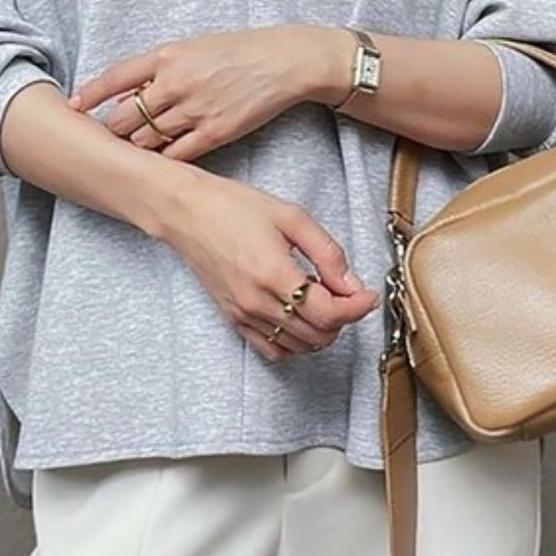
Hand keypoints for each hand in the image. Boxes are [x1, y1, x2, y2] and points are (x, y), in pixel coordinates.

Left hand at [67, 23, 353, 160]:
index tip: (72, 106)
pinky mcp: (214, 133)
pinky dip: (163, 159)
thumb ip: (162, 66)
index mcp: (168, 55)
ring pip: (146, 139)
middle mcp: (175, 82)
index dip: (90, 94)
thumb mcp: (195, 46)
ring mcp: (193, 110)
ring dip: (136, 147)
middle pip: (125, 116)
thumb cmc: (240, 51)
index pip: (116, 77)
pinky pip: (175, 155)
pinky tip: (162, 160)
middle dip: (113, 129)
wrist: (284, 61)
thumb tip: (133, 87)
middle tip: (106, 137)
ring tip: (133, 151)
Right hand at [157, 164, 380, 361]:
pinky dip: (294, 341)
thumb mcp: (291, 216)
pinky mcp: (233, 318)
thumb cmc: (232, 207)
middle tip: (347, 292)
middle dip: (343, 317)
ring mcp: (243, 314)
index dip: (358, 307)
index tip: (368, 295)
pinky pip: (272, 349)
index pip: (329, 313)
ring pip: (298, 346)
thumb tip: (351, 283)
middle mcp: (257, 302)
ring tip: (321, 298)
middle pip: (318, 335)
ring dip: (320, 329)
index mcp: (274, 274)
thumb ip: (327, 252)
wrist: (186, 212)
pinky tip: (297, 315)